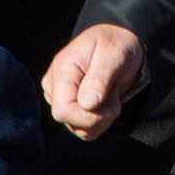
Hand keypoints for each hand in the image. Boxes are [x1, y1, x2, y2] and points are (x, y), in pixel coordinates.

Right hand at [43, 23, 143, 140]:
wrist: (120, 45)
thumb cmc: (116, 44)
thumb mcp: (115, 53)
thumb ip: (100, 78)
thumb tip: (87, 104)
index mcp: (62, 69)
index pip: (63, 110)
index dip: (89, 115)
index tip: (112, 96)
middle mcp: (54, 86)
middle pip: (71, 122)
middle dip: (101, 114)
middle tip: (114, 90)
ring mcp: (60, 100)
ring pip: (80, 129)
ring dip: (103, 117)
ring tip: (110, 92)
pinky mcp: (70, 109)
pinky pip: (85, 130)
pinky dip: (101, 120)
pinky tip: (106, 100)